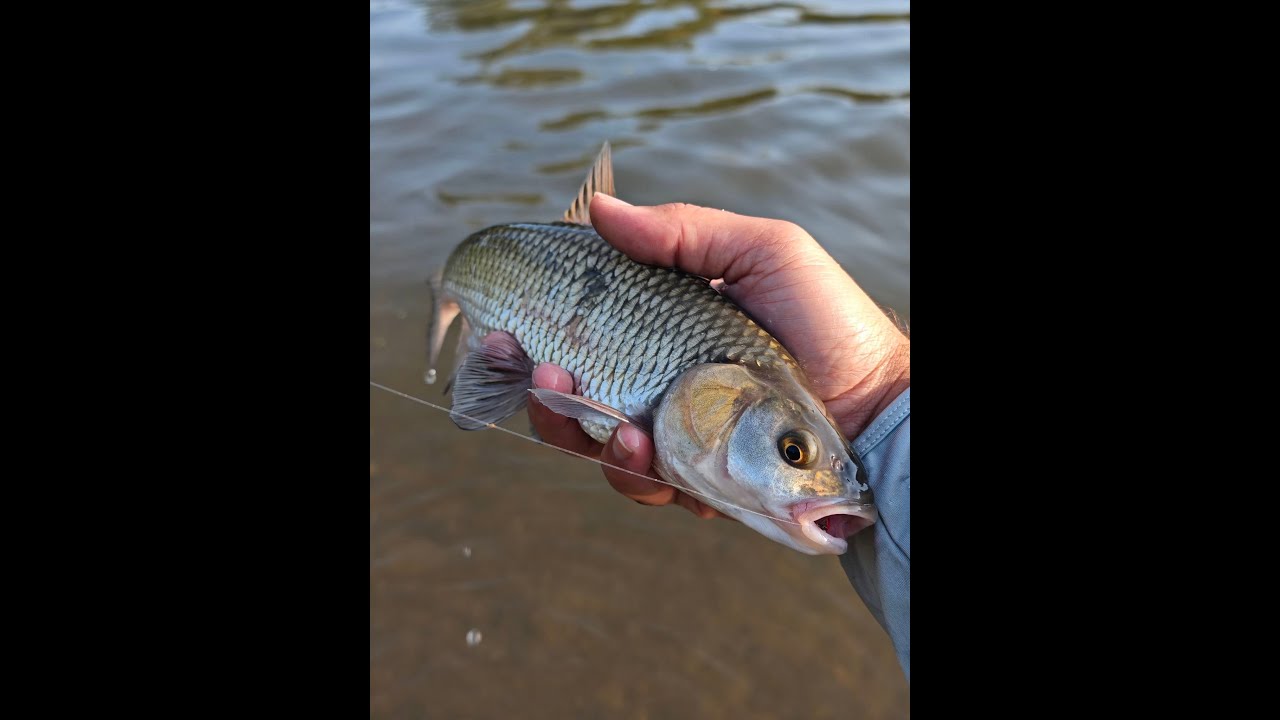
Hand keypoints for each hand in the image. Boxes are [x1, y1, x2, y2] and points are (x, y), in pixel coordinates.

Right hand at [526, 193, 909, 517]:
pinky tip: (649, 455)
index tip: (510, 330)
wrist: (881, 405)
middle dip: (545, 393)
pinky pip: (646, 485)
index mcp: (667, 327)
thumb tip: (599, 210)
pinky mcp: (696, 479)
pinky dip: (637, 475)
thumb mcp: (764, 252)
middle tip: (544, 376)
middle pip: (575, 396)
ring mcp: (677, 434)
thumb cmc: (829, 319)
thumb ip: (684, 231)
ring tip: (614, 427)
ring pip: (600, 447)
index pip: (587, 332)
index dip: (542, 335)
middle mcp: (662, 382)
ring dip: (584, 437)